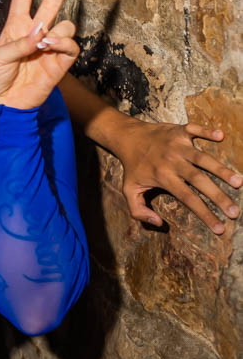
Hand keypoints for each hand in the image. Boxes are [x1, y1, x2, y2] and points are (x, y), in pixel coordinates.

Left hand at [0, 0, 81, 108]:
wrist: (3, 104)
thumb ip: (19, 44)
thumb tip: (42, 33)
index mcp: (16, 26)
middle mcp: (35, 32)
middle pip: (52, 1)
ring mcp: (49, 46)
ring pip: (66, 23)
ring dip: (56, 29)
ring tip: (42, 43)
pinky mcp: (60, 62)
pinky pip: (71, 45)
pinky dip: (62, 43)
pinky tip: (49, 47)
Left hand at [115, 119, 240, 232]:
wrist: (127, 137)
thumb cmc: (132, 166)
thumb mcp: (129, 190)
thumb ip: (139, 211)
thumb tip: (159, 223)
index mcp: (162, 177)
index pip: (187, 198)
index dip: (205, 214)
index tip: (221, 229)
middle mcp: (171, 161)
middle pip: (199, 180)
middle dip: (218, 197)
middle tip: (235, 212)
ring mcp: (177, 145)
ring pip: (203, 158)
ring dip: (221, 169)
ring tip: (239, 182)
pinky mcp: (179, 130)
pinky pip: (196, 130)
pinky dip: (207, 132)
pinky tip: (221, 136)